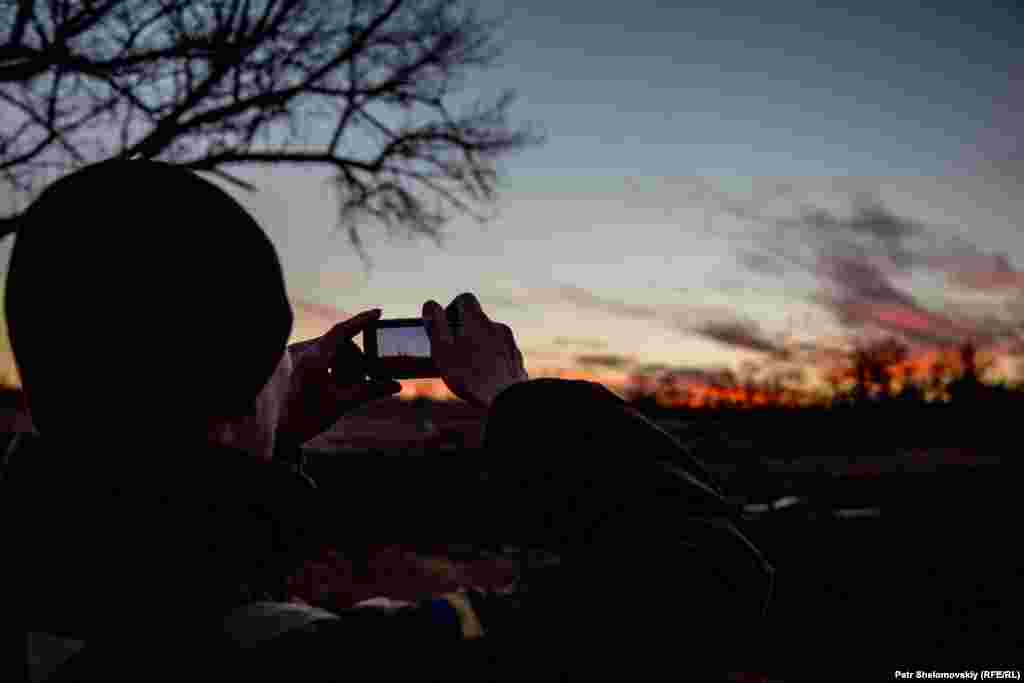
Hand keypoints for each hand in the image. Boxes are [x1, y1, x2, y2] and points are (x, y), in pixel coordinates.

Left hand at [276, 310, 401, 447]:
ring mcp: (296, 357)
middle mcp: (302, 352)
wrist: (275, 434)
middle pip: (339, 343)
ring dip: (343, 365)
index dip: (361, 321)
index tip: (378, 313)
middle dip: (354, 359)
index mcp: (313, 358)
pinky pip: (318, 357)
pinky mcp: (293, 364)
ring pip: (330, 350)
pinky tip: (333, 386)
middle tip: (363, 380)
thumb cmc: (305, 418)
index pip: (341, 331)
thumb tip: (395, 385)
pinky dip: (331, 367)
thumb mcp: (341, 403)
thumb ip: (369, 391)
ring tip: (346, 388)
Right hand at [422, 293, 527, 408]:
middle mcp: (496, 326)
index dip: (452, 309)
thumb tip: (431, 305)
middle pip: (477, 319)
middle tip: (453, 352)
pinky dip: (491, 359)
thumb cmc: (469, 375)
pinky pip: (500, 352)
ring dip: (478, 345)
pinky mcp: (517, 358)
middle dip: (464, 331)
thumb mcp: (443, 350)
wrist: (507, 399)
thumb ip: (436, 325)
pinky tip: (484, 377)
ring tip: (469, 369)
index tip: (446, 328)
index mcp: (477, 320)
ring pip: (489, 336)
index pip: (465, 299)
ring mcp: (509, 342)